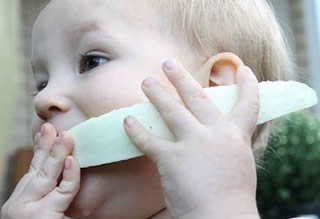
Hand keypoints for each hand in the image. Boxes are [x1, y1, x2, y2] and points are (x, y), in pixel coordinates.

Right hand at [1, 124, 79, 218]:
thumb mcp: (44, 210)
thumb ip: (51, 194)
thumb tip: (65, 169)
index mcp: (23, 199)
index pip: (33, 168)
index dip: (41, 149)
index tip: (47, 133)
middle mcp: (20, 202)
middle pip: (38, 168)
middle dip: (47, 146)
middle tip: (54, 127)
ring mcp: (28, 210)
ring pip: (46, 175)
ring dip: (57, 153)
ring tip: (67, 136)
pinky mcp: (42, 217)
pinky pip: (63, 192)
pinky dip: (70, 176)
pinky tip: (71, 161)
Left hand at [124, 60, 259, 218]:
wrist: (223, 218)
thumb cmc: (233, 197)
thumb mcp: (238, 163)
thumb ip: (228, 145)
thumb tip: (220, 136)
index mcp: (235, 136)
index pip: (248, 103)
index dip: (247, 84)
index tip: (243, 69)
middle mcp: (215, 134)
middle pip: (198, 97)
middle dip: (182, 78)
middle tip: (168, 63)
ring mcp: (193, 144)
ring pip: (172, 111)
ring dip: (157, 94)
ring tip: (145, 81)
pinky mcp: (172, 159)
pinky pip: (150, 141)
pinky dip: (136, 131)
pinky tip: (127, 121)